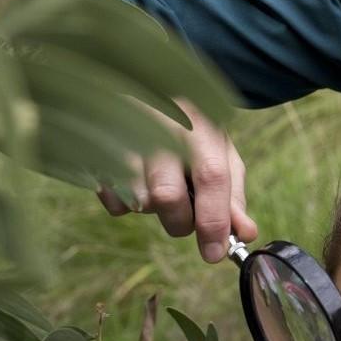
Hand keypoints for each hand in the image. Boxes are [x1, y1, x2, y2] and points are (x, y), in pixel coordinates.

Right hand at [95, 101, 258, 262]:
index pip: (211, 176)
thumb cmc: (189, 128)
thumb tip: (245, 234)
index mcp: (200, 126)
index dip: (214, 219)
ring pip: (138, 201)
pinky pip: (112, 202)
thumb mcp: (219, 152)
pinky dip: (128, 204)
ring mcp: (123, 138)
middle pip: (168, 196)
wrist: (141, 87)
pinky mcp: (95, 153)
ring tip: (160, 186)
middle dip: (180, 222)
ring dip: (154, 210)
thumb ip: (232, 195)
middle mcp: (160, 128)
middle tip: (186, 213)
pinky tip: (135, 183)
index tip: (215, 253)